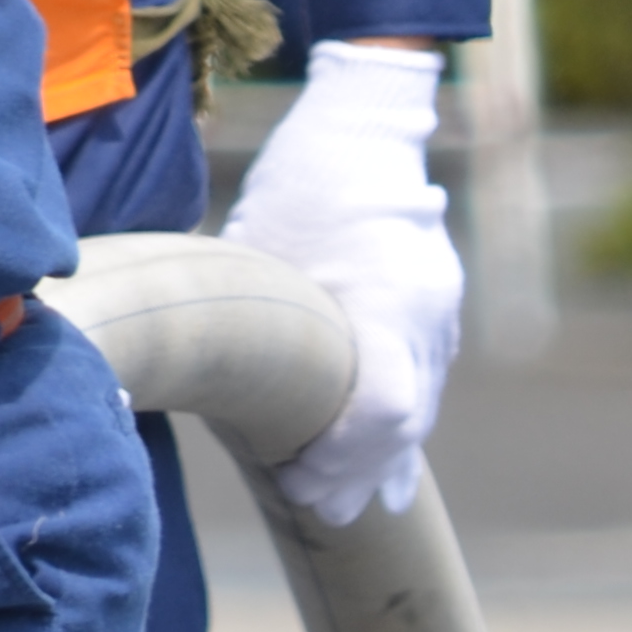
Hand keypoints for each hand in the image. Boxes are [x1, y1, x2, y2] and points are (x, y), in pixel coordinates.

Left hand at [220, 41, 461, 527]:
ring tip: (343, 507)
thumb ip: (248, 324)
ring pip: (419, 409)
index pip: (386, 411)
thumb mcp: (260, 249)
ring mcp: (439, 313)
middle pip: (405, 424)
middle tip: (311, 507)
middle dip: (357, 474)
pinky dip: (397, 426)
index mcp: (387, 298)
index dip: (345, 457)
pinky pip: (423, 382)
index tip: (297, 479)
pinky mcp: (436, 308)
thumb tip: (193, 387)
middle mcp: (426, 313)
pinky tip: (382, 471)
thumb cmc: (302, 181)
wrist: (367, 124)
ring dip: (381, 461)